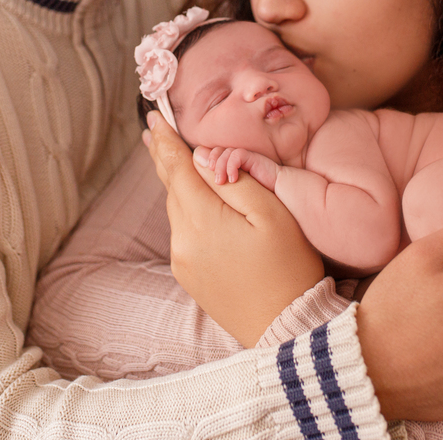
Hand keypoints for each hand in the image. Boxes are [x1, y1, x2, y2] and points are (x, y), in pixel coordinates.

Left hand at [145, 112, 322, 346]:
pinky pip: (182, 231)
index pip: (177, 168)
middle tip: (153, 128)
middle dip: (164, 157)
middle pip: (172, 188)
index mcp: (202, 220)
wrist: (286, 329)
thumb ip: (237, 181)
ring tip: (171, 158)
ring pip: (177, 210)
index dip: (166, 140)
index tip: (153, 115)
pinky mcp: (190, 277)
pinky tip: (191, 200)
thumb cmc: (289, 267)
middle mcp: (183, 241)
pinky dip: (184, 208)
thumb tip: (205, 158)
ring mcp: (183, 261)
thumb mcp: (272, 214)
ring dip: (175, 183)